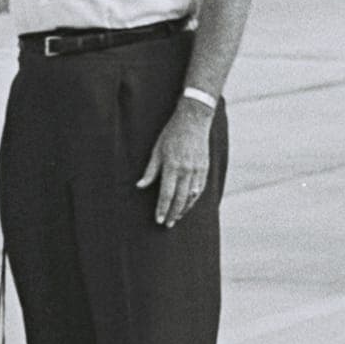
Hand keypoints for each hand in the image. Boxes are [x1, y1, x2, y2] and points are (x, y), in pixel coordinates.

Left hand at [136, 101, 212, 226]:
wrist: (194, 119)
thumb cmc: (171, 134)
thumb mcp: (157, 150)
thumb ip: (150, 171)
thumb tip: (140, 186)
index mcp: (172, 166)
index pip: (166, 194)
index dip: (162, 209)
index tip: (158, 220)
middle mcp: (186, 170)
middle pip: (179, 199)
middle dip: (173, 214)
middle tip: (168, 225)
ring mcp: (197, 170)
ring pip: (191, 196)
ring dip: (184, 209)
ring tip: (177, 218)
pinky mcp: (204, 168)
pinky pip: (200, 189)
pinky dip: (193, 200)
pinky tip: (188, 205)